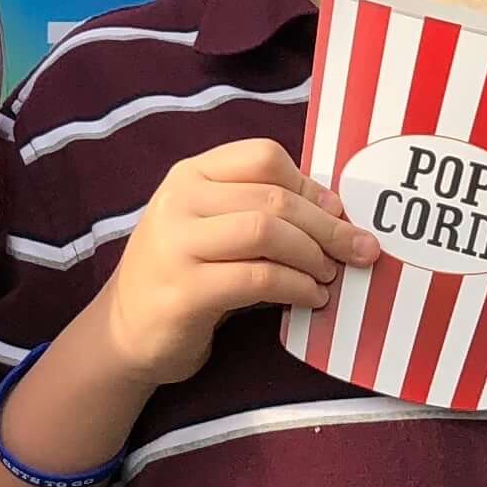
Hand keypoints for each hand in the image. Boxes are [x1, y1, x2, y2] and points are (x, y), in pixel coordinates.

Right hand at [92, 137, 376, 384]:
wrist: (126, 330)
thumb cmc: (184, 274)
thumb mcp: (211, 227)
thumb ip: (257, 208)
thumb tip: (335, 209)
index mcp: (190, 175)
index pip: (263, 157)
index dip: (310, 184)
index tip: (337, 213)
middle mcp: (179, 201)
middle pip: (273, 197)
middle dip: (328, 226)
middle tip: (360, 250)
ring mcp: (176, 244)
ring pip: (267, 232)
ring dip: (313, 255)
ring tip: (329, 275)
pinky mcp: (184, 290)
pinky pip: (258, 278)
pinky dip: (296, 287)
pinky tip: (310, 298)